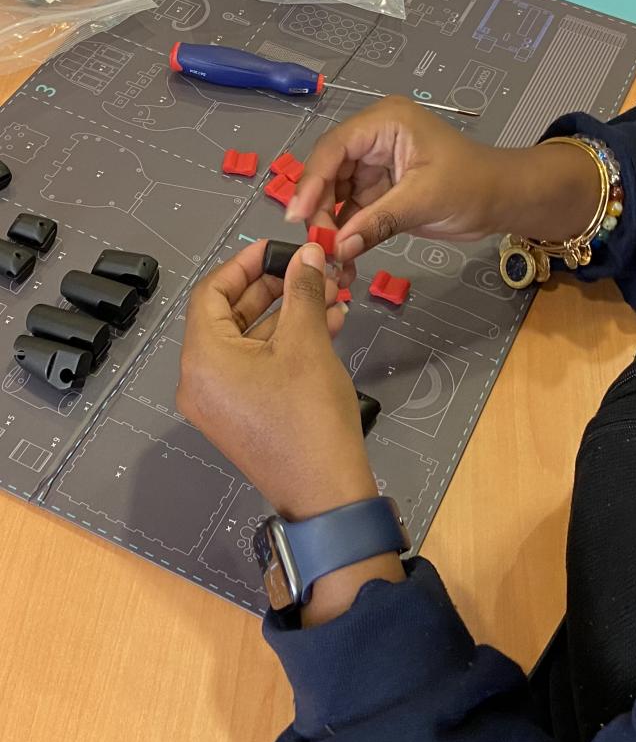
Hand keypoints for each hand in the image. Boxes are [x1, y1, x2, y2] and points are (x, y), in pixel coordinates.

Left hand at [177, 239, 372, 520]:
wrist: (324, 492)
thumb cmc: (309, 414)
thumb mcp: (308, 342)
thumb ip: (303, 291)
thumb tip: (308, 254)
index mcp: (202, 358)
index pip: (212, 292)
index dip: (245, 264)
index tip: (279, 249)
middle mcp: (199, 379)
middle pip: (230, 315)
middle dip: (274, 289)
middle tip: (312, 270)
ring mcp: (218, 402)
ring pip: (249, 341)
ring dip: (287, 315)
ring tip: (331, 297)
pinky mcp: (240, 417)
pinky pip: (255, 366)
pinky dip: (285, 345)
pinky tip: (327, 327)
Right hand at [286, 96, 604, 268]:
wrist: (503, 200)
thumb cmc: (472, 186)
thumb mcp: (423, 201)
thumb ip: (376, 222)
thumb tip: (336, 249)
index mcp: (384, 122)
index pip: (334, 147)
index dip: (311, 181)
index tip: (297, 215)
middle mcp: (374, 138)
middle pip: (329, 171)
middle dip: (320, 208)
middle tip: (316, 245)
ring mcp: (375, 165)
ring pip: (336, 194)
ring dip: (330, 225)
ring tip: (327, 257)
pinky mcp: (381, 190)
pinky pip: (353, 210)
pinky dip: (347, 233)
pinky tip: (341, 257)